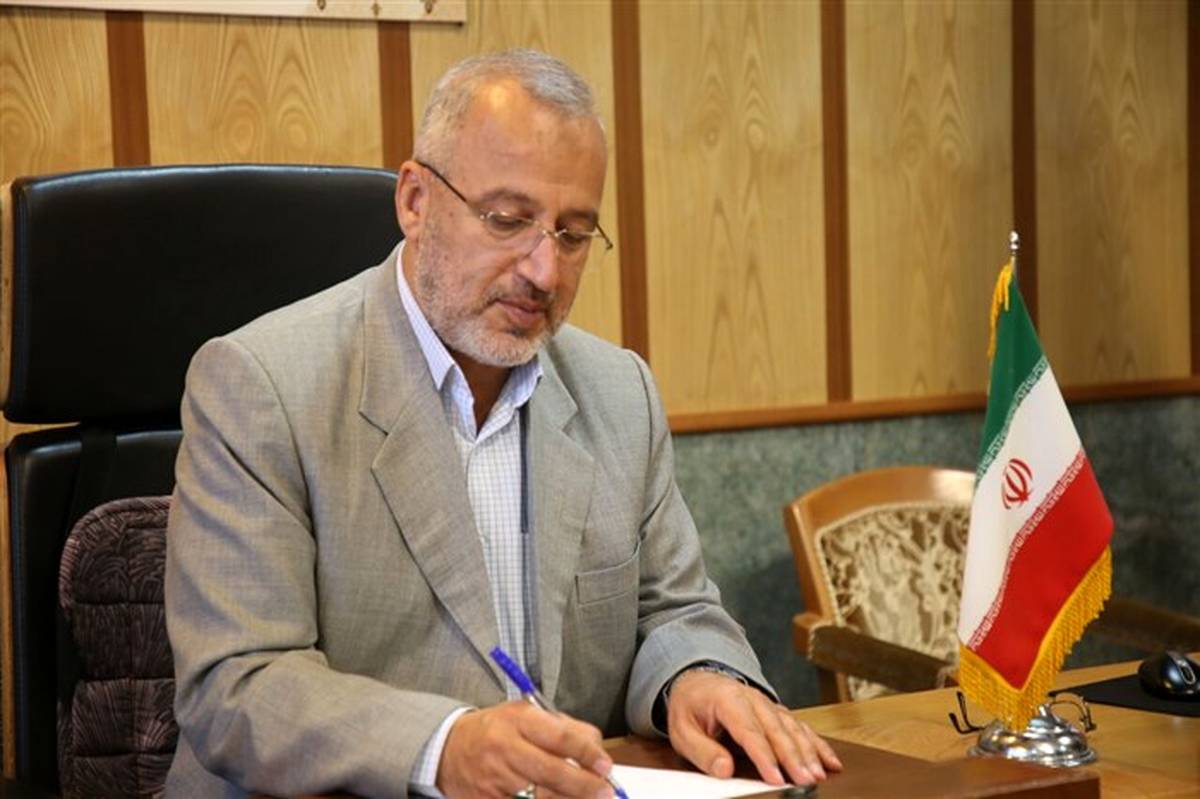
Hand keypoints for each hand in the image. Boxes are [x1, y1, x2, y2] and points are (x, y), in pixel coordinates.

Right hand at [437, 701, 615, 798]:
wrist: (447, 749)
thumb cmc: (496, 731)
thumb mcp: (524, 715)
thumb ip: (562, 727)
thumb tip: (595, 746)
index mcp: (517, 720)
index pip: (559, 737)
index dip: (586, 753)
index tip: (605, 765)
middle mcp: (505, 749)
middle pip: (552, 772)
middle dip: (584, 785)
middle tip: (606, 792)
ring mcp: (495, 780)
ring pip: (540, 797)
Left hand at [665, 670, 842, 785]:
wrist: (697, 681)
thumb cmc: (689, 707)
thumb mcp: (682, 730)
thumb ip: (702, 751)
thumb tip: (724, 770)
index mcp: (727, 700)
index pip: (749, 731)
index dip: (764, 756)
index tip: (775, 778)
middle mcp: (753, 699)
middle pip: (777, 730)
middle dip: (793, 757)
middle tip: (805, 781)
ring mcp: (768, 704)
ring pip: (793, 728)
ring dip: (808, 752)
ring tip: (818, 775)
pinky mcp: (777, 712)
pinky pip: (800, 727)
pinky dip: (817, 744)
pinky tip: (830, 762)